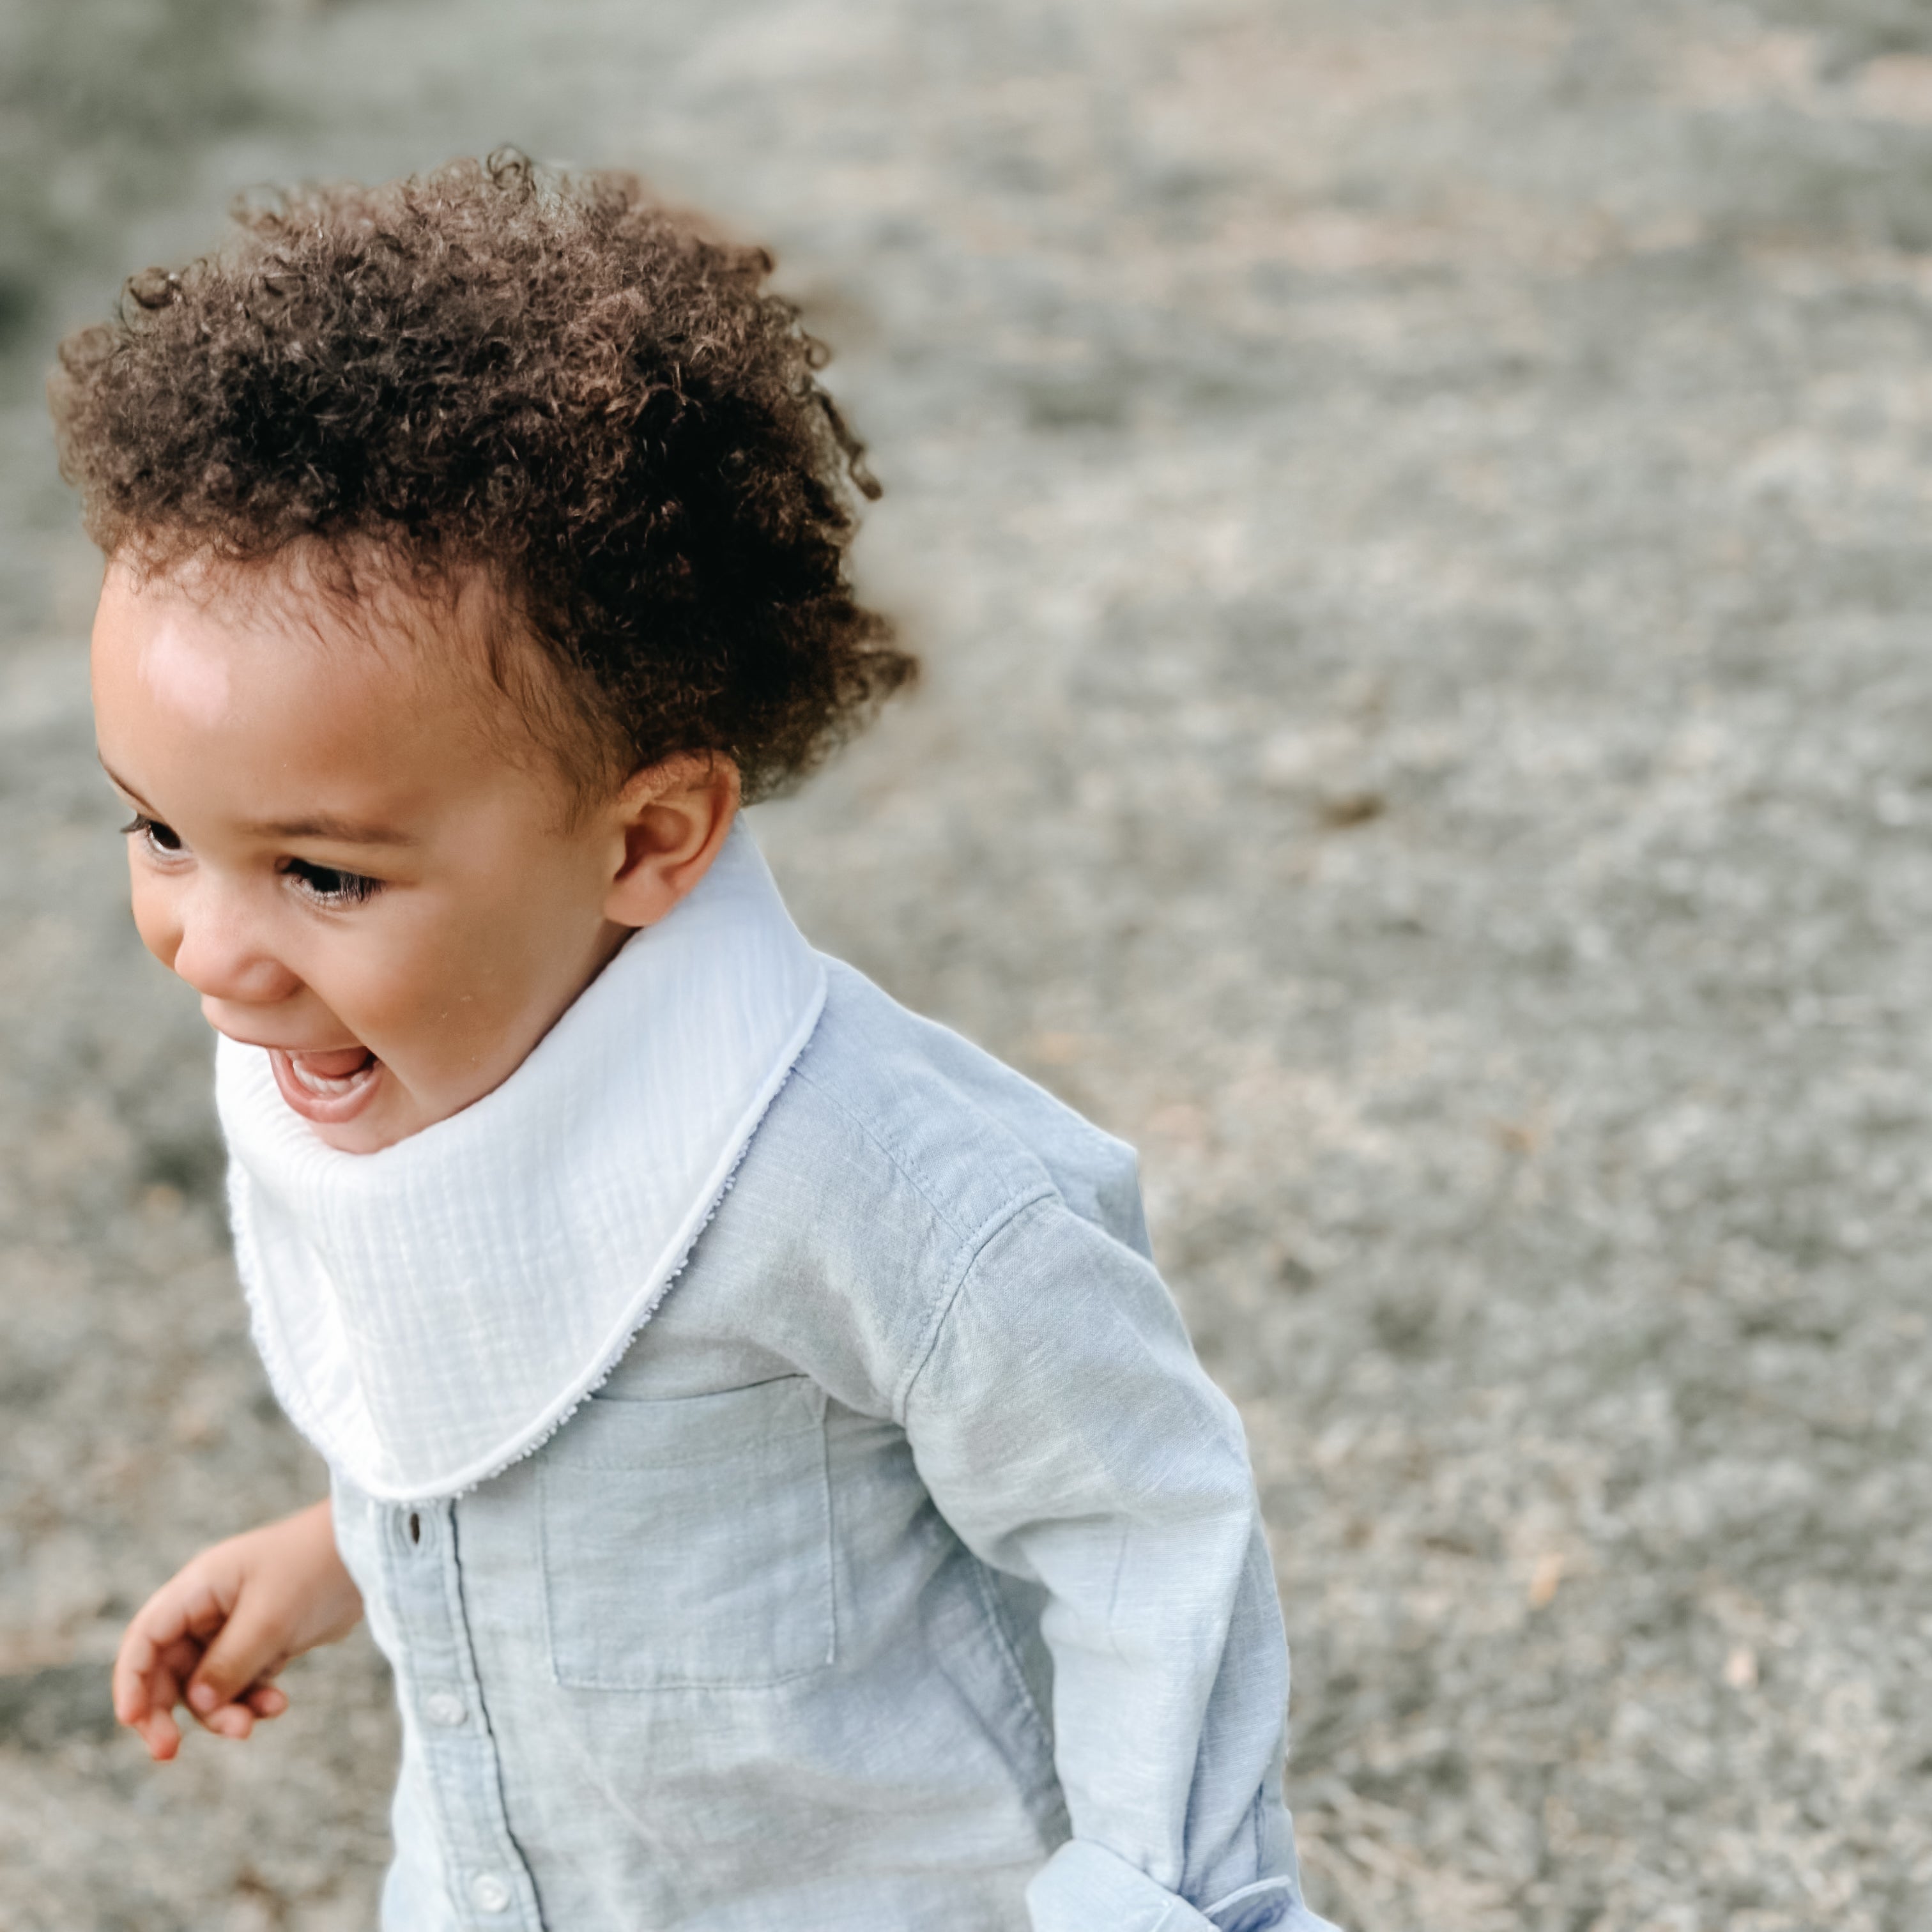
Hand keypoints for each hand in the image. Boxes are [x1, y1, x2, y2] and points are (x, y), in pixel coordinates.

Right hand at [113, 1499, 363, 1759]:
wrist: (372, 1554)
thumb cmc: (316, 1568)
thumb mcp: (270, 1618)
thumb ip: (229, 1664)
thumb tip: (195, 1706)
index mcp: (199, 1588)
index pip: (145, 1638)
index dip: (131, 1680)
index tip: (132, 1721)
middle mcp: (209, 1608)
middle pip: (168, 1671)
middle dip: (170, 1711)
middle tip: (169, 1752)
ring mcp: (235, 1627)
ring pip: (207, 1685)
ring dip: (221, 1711)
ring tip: (251, 1724)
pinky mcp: (264, 1642)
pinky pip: (242, 1683)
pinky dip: (252, 1700)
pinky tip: (277, 1705)